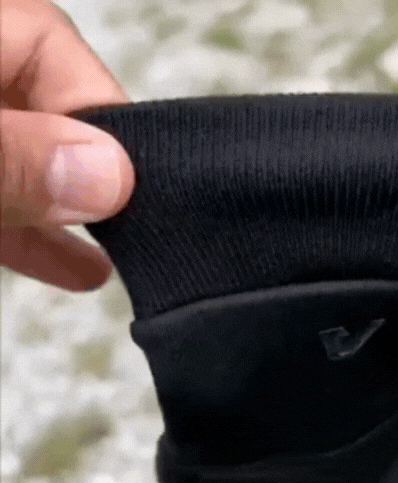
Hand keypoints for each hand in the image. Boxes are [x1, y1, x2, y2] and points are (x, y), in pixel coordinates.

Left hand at [0, 0, 134, 290]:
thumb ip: (10, 159)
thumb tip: (111, 177)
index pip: (47, 44)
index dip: (96, 113)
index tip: (126, 186)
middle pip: (44, 108)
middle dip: (90, 174)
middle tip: (132, 230)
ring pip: (21, 163)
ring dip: (68, 216)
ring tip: (118, 264)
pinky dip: (32, 234)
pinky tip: (76, 270)